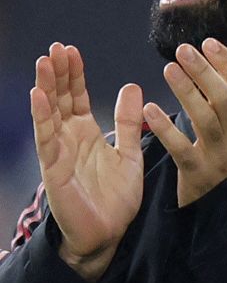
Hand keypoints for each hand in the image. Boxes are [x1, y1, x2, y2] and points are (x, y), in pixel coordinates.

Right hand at [30, 43, 143, 281]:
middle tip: (56, 47)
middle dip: (57, 73)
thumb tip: (131, 86)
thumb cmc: (116, 199)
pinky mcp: (53, 170)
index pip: (76, 97)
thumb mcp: (129, 153)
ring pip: (49, 113)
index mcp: (86, 134)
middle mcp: (69, 139)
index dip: (73, 74)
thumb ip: (129, 122)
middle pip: (59, 99)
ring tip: (45, 61)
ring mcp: (58, 153)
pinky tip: (38, 96)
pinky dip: (42, 117)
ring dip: (46, 87)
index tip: (71, 50)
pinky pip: (46, 139)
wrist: (109, 235)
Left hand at [143, 38, 226, 206]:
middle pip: (226, 100)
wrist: (221, 213)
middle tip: (182, 50)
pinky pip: (182, 149)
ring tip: (169, 69)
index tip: (208, 42)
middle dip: (205, 71)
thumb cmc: (222, 163)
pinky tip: (150, 109)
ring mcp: (220, 159)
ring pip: (207, 119)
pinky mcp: (198, 175)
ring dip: (187, 91)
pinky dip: (166, 128)